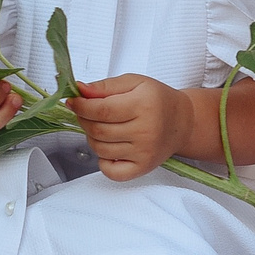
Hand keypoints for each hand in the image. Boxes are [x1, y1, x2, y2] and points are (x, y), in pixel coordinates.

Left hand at [68, 74, 189, 180]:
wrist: (182, 122)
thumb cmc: (157, 100)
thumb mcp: (134, 82)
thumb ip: (106, 85)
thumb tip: (81, 91)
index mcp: (143, 105)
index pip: (101, 110)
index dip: (81, 106)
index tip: (73, 102)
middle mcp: (145, 131)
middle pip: (98, 130)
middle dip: (84, 120)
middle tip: (86, 112)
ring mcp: (144, 152)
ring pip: (100, 149)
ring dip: (92, 138)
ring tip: (102, 127)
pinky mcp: (143, 168)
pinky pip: (110, 172)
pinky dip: (103, 162)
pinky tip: (110, 149)